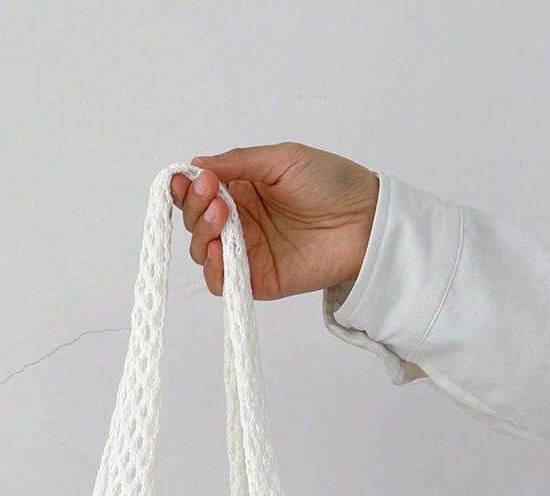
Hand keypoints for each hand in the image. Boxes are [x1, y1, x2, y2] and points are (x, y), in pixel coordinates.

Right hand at [170, 143, 378, 298]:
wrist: (366, 221)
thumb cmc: (331, 182)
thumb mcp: (283, 159)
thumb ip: (239, 163)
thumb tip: (197, 164)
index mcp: (241, 190)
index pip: (200, 192)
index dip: (186, 188)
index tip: (183, 179)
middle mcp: (239, 221)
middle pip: (195, 222)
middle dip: (195, 208)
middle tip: (212, 194)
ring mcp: (246, 252)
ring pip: (203, 251)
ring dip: (203, 233)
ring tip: (221, 216)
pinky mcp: (256, 280)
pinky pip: (222, 282)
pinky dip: (213, 269)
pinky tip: (218, 250)